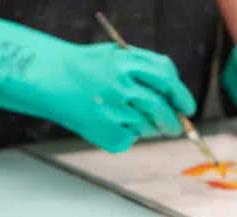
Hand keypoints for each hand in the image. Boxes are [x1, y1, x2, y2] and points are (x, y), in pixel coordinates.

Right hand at [0, 17, 195, 151]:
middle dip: (172, 121)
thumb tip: (177, 97)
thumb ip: (147, 68)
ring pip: (146, 126)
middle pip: (160, 109)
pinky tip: (105, 123)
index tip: (187, 108)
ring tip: (117, 114)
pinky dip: (125, 135)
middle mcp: (120, 87)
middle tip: (175, 127)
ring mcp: (112, 112)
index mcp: (125, 63)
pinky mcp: (105, 135)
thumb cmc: (86, 67)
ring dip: (143, 125)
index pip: (166, 79)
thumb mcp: (117, 56)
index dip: (181, 95)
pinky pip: (129, 139)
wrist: (49, 80)